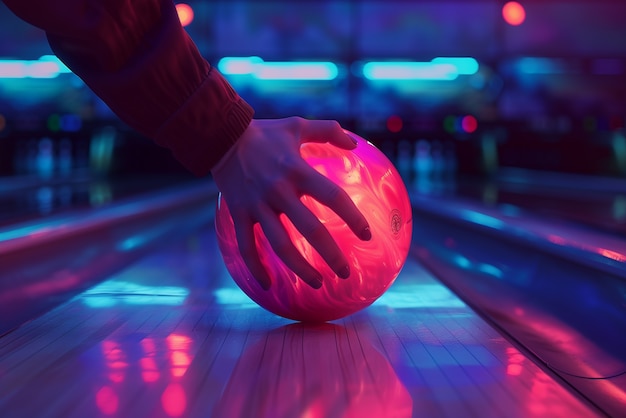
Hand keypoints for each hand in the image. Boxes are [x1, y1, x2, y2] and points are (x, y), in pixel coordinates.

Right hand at [211, 117, 371, 289]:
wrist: (220, 135)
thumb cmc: (264, 132)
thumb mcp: (298, 125)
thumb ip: (328, 130)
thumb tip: (355, 142)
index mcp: (297, 171)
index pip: (333, 197)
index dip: (353, 217)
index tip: (367, 235)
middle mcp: (279, 191)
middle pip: (311, 230)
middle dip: (331, 255)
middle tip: (346, 272)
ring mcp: (257, 205)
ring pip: (280, 245)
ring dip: (300, 268)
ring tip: (317, 284)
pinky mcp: (238, 213)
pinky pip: (246, 246)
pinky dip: (255, 267)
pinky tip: (267, 284)